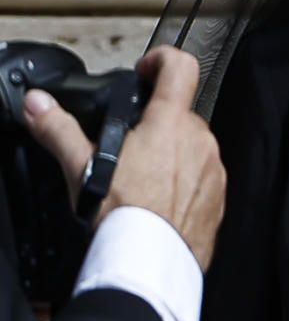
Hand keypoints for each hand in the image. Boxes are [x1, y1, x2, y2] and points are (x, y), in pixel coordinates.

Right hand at [19, 46, 225, 267]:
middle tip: (128, 143)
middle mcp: (200, 142)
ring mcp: (213, 170)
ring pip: (192, 147)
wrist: (151, 261)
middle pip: (181, 114)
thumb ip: (58, 129)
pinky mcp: (218, 197)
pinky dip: (182, 181)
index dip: (162, 59)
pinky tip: (157, 198)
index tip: (146, 68)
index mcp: (170, 124)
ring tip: (139, 176)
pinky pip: (202, 177)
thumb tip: (38, 105)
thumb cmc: (123, 214)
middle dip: (156, 122)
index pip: (180, 68)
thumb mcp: (81, 165)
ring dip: (170, 153)